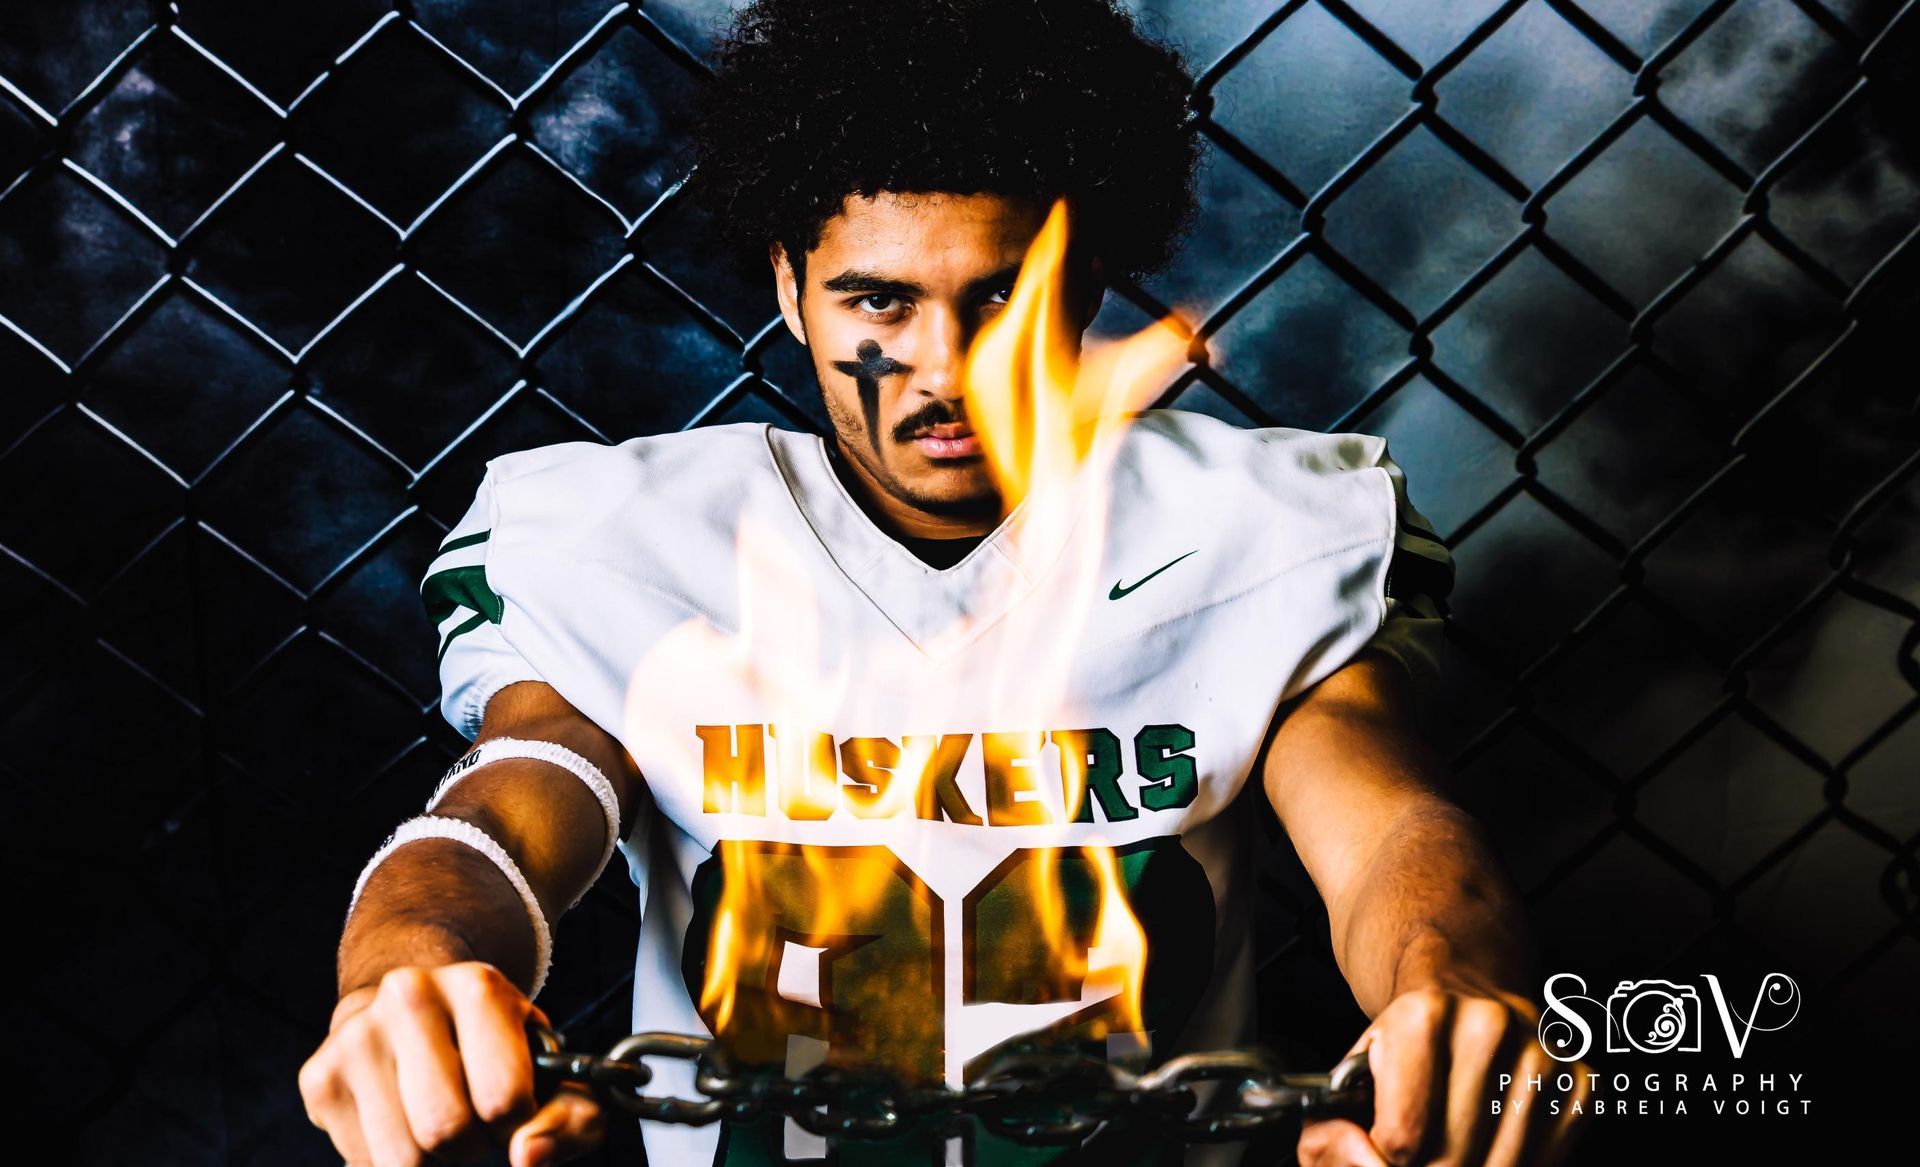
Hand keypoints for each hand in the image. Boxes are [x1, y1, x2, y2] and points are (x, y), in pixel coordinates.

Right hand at [299, 961, 605, 1166]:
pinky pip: (365, 1163)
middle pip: (446, 1131)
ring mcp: (356, 1035)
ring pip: (402, 1158)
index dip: (518, 1128)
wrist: (414, 1004)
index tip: (514, 1117)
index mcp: (478, 986)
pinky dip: (391, 1161)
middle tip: (476, 1127)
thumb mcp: (550, 1069)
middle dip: (471, 1149)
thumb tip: (528, 1157)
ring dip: (432, 1162)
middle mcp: (410, 996)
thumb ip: (571, 1118)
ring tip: (440, 1124)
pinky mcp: (319, 1076)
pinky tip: (402, 1123)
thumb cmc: (494, 1047)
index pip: (504, 1098)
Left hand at [1298, 984, 1590, 1165]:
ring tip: (1448, 1151)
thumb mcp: (1355, 1066)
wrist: (1461, 978)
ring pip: (1502, 1165)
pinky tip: (1490, 1147)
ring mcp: (1541, 1051)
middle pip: (1452, 1157)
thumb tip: (1345, 1152)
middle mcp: (1489, 1025)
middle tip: (1415, 1156)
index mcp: (1424, 1015)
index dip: (1382, 1159)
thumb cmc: (1407, 1035)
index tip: (1378, 1150)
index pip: (1403, 1136)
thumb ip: (1333, 1123)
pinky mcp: (1578, 1078)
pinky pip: (1547, 1159)